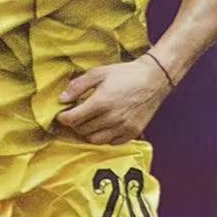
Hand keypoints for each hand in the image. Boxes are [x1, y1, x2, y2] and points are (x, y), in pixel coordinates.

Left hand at [56, 56, 170, 143]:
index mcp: (101, 102)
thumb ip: (78, 86)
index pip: (73, 119)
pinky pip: (111, 142)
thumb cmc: (126, 74)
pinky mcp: (132, 133)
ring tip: (91, 122)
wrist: (154, 79)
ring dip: (89, 132)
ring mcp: (123, 127)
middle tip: (78, 115)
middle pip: (82, 130)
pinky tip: (105, 126)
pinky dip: (105, 137)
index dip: (64, 117)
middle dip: (76, 123)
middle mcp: (112, 118)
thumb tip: (62, 99)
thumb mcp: (99, 73)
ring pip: (95, 140)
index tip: (63, 115)